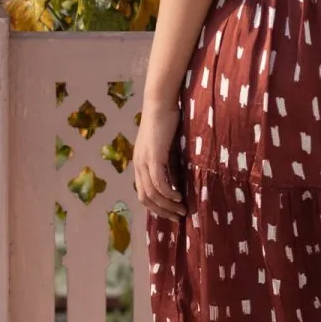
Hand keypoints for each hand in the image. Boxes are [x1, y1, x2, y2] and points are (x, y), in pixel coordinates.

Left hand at [133, 103, 184, 218]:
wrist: (160, 102)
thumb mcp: (167, 147)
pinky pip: (159, 182)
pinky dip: (169, 193)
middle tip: (178, 218)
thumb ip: (169, 163)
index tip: (171, 213)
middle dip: (162, 212)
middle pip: (145, 198)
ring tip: (182, 210)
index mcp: (139, 163)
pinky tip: (179, 196)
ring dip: (167, 205)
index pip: (143, 193)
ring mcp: (144, 161)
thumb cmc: (166, 120)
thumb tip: (179, 180)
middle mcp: (138, 165)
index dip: (156, 207)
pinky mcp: (153, 156)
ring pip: (152, 193)